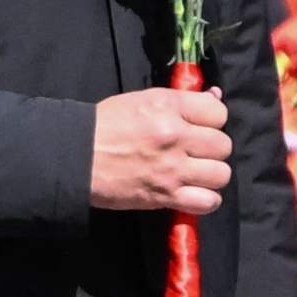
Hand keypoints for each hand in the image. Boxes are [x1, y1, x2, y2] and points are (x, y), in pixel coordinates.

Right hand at [89, 86, 232, 212]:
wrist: (74, 157)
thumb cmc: (104, 125)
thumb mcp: (141, 100)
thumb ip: (180, 101)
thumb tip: (216, 96)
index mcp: (169, 107)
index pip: (218, 112)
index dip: (210, 121)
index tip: (196, 128)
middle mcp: (176, 136)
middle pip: (223, 145)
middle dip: (210, 149)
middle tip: (192, 153)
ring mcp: (173, 168)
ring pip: (221, 174)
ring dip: (209, 175)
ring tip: (193, 174)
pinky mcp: (166, 196)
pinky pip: (208, 201)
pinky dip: (205, 199)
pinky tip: (192, 194)